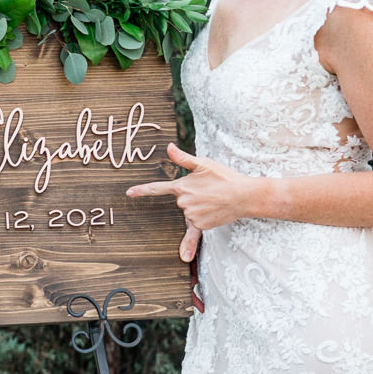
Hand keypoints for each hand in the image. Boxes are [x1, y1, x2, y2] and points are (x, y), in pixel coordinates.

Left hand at [126, 143, 253, 256]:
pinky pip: (196, 225)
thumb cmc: (224, 177)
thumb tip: (168, 147)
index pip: (157, 188)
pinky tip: (214, 211)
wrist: (244, 195)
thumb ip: (183, 158)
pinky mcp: (201, 226)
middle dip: (192, 195)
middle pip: (181, 200)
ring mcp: (192, 215)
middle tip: (209, 190)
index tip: (128, 193)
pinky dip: (204, 218)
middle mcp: (183, 202)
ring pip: (189, 212)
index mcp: (181, 186)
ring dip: (199, 206)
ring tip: (214, 198)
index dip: (142, 190)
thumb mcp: (204, 163)